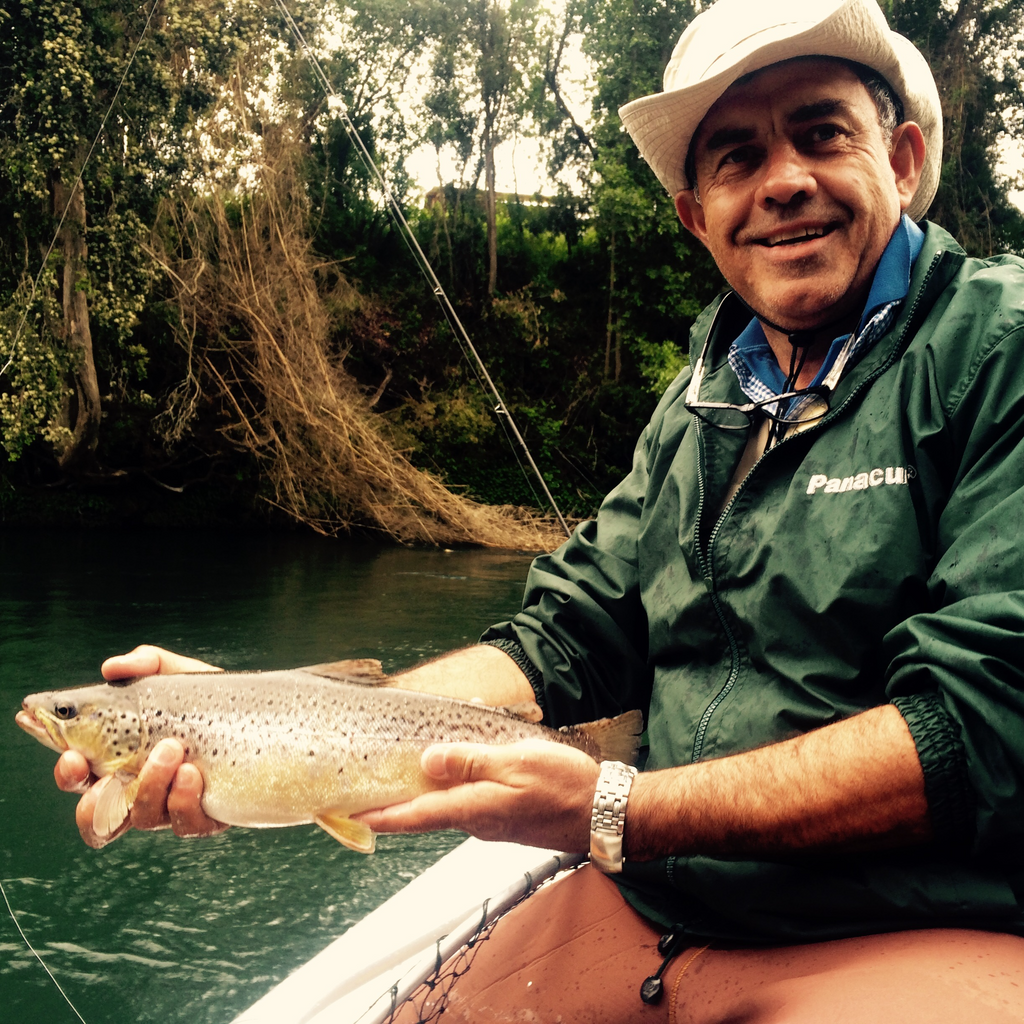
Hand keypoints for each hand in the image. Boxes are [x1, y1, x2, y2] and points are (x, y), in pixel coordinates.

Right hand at [54, 645, 227, 847]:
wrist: (267, 714)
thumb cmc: (211, 697)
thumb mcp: (179, 673)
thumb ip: (145, 663)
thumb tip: (111, 667)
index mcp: (121, 758)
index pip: (81, 775)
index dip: (68, 772)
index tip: (70, 754)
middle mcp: (140, 788)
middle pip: (96, 816)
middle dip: (90, 803)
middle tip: (104, 771)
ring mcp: (173, 806)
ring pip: (142, 818)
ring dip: (149, 785)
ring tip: (170, 748)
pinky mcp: (207, 817)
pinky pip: (186, 824)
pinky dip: (184, 799)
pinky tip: (193, 772)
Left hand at [355, 740, 600, 852]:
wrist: (605, 813)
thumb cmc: (565, 786)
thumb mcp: (514, 762)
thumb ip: (469, 761)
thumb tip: (427, 760)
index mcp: (474, 808)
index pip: (416, 815)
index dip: (383, 816)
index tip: (353, 817)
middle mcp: (478, 822)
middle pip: (428, 814)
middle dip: (397, 807)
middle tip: (368, 796)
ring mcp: (494, 824)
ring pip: (450, 810)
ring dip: (425, 799)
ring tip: (405, 782)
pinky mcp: (509, 820)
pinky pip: (471, 807)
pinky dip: (454, 794)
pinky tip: (455, 779)